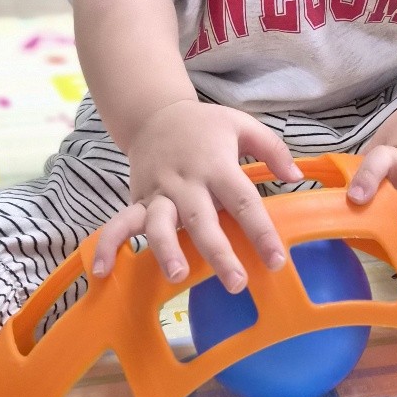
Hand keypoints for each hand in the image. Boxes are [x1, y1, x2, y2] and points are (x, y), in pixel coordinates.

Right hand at [92, 99, 302, 292]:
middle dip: (218, 252)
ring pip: (158, 224)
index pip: (244, 201)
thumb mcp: (242, 125)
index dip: (261, 231)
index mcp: (217, 165)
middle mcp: (186, 181)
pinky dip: (107, 246)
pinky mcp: (138, 200)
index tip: (277, 259)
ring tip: (177, 276)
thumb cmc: (205, 126)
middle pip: (202, 219)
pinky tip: (100, 273)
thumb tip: (296, 177)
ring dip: (166, 250)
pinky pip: (118, 223)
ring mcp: (158, 192)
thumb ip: (272, 149)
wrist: (155, 113)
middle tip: (236, 283)